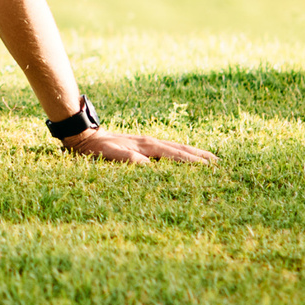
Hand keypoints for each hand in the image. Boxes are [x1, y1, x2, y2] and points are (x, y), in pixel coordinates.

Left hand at [57, 127, 216, 165]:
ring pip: (177, 147)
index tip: (211, 168)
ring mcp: (148, 142)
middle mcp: (150, 142)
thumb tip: (147, 166)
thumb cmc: (96, 149)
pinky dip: (182, 152)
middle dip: (200, 156)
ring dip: (194, 153)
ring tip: (210, 159)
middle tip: (220, 164)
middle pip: (181, 149)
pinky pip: (168, 149)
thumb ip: (127, 159)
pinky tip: (185, 157)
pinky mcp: (143, 144)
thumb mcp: (109, 155)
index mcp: (146, 146)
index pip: (175, 155)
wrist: (84, 135)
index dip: (193, 163)